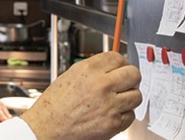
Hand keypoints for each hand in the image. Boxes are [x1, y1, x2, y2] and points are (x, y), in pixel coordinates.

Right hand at [20, 51, 141, 139]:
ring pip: (137, 95)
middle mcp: (101, 85)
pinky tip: (112, 113)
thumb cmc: (54, 105)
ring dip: (129, 97)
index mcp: (88, 70)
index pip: (118, 57)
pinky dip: (124, 115)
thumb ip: (93, 70)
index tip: (120, 67)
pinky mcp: (114, 123)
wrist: (47, 127)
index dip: (121, 62)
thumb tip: (111, 67)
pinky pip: (131, 115)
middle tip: (125, 82)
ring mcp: (110, 105)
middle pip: (133, 74)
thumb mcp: (70, 76)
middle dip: (131, 78)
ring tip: (118, 100)